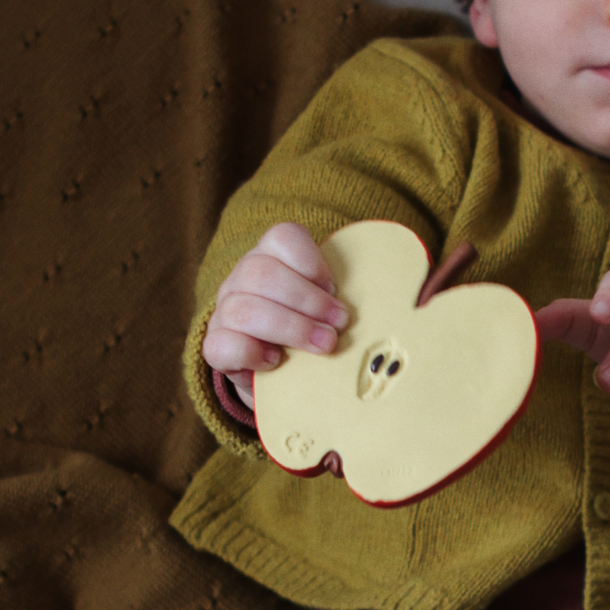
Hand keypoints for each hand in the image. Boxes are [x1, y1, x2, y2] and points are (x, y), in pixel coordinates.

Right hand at [205, 223, 341, 385]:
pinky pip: (224, 345)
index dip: (311, 261)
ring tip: (324, 345)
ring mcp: (224, 311)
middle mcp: (242, 279)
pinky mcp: (215, 347)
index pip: (283, 237)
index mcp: (270, 257)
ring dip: (291, 328)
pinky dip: (253, 353)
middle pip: (262, 273)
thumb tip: (394, 302)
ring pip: (244, 310)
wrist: (277, 373)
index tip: (334, 289)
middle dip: (308, 301)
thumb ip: (346, 298)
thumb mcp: (328, 307)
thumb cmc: (310, 331)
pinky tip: (277, 361)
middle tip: (339, 324)